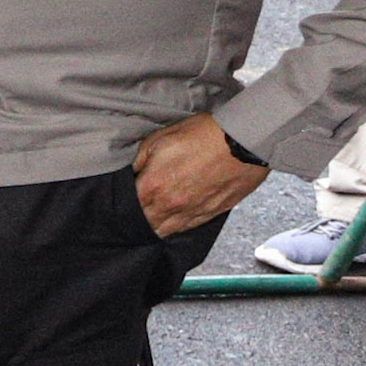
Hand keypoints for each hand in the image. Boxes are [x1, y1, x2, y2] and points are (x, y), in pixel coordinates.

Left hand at [132, 113, 269, 236]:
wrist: (244, 140)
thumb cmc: (204, 135)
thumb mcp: (159, 139)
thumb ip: (140, 160)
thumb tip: (131, 173)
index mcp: (152, 187)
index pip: (126, 208)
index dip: (121, 205)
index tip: (121, 202)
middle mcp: (171, 205)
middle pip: (145, 224)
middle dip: (137, 218)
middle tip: (136, 211)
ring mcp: (193, 212)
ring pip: (166, 230)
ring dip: (157, 225)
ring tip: (153, 217)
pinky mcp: (213, 212)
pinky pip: (189, 227)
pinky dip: (179, 224)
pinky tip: (176, 217)